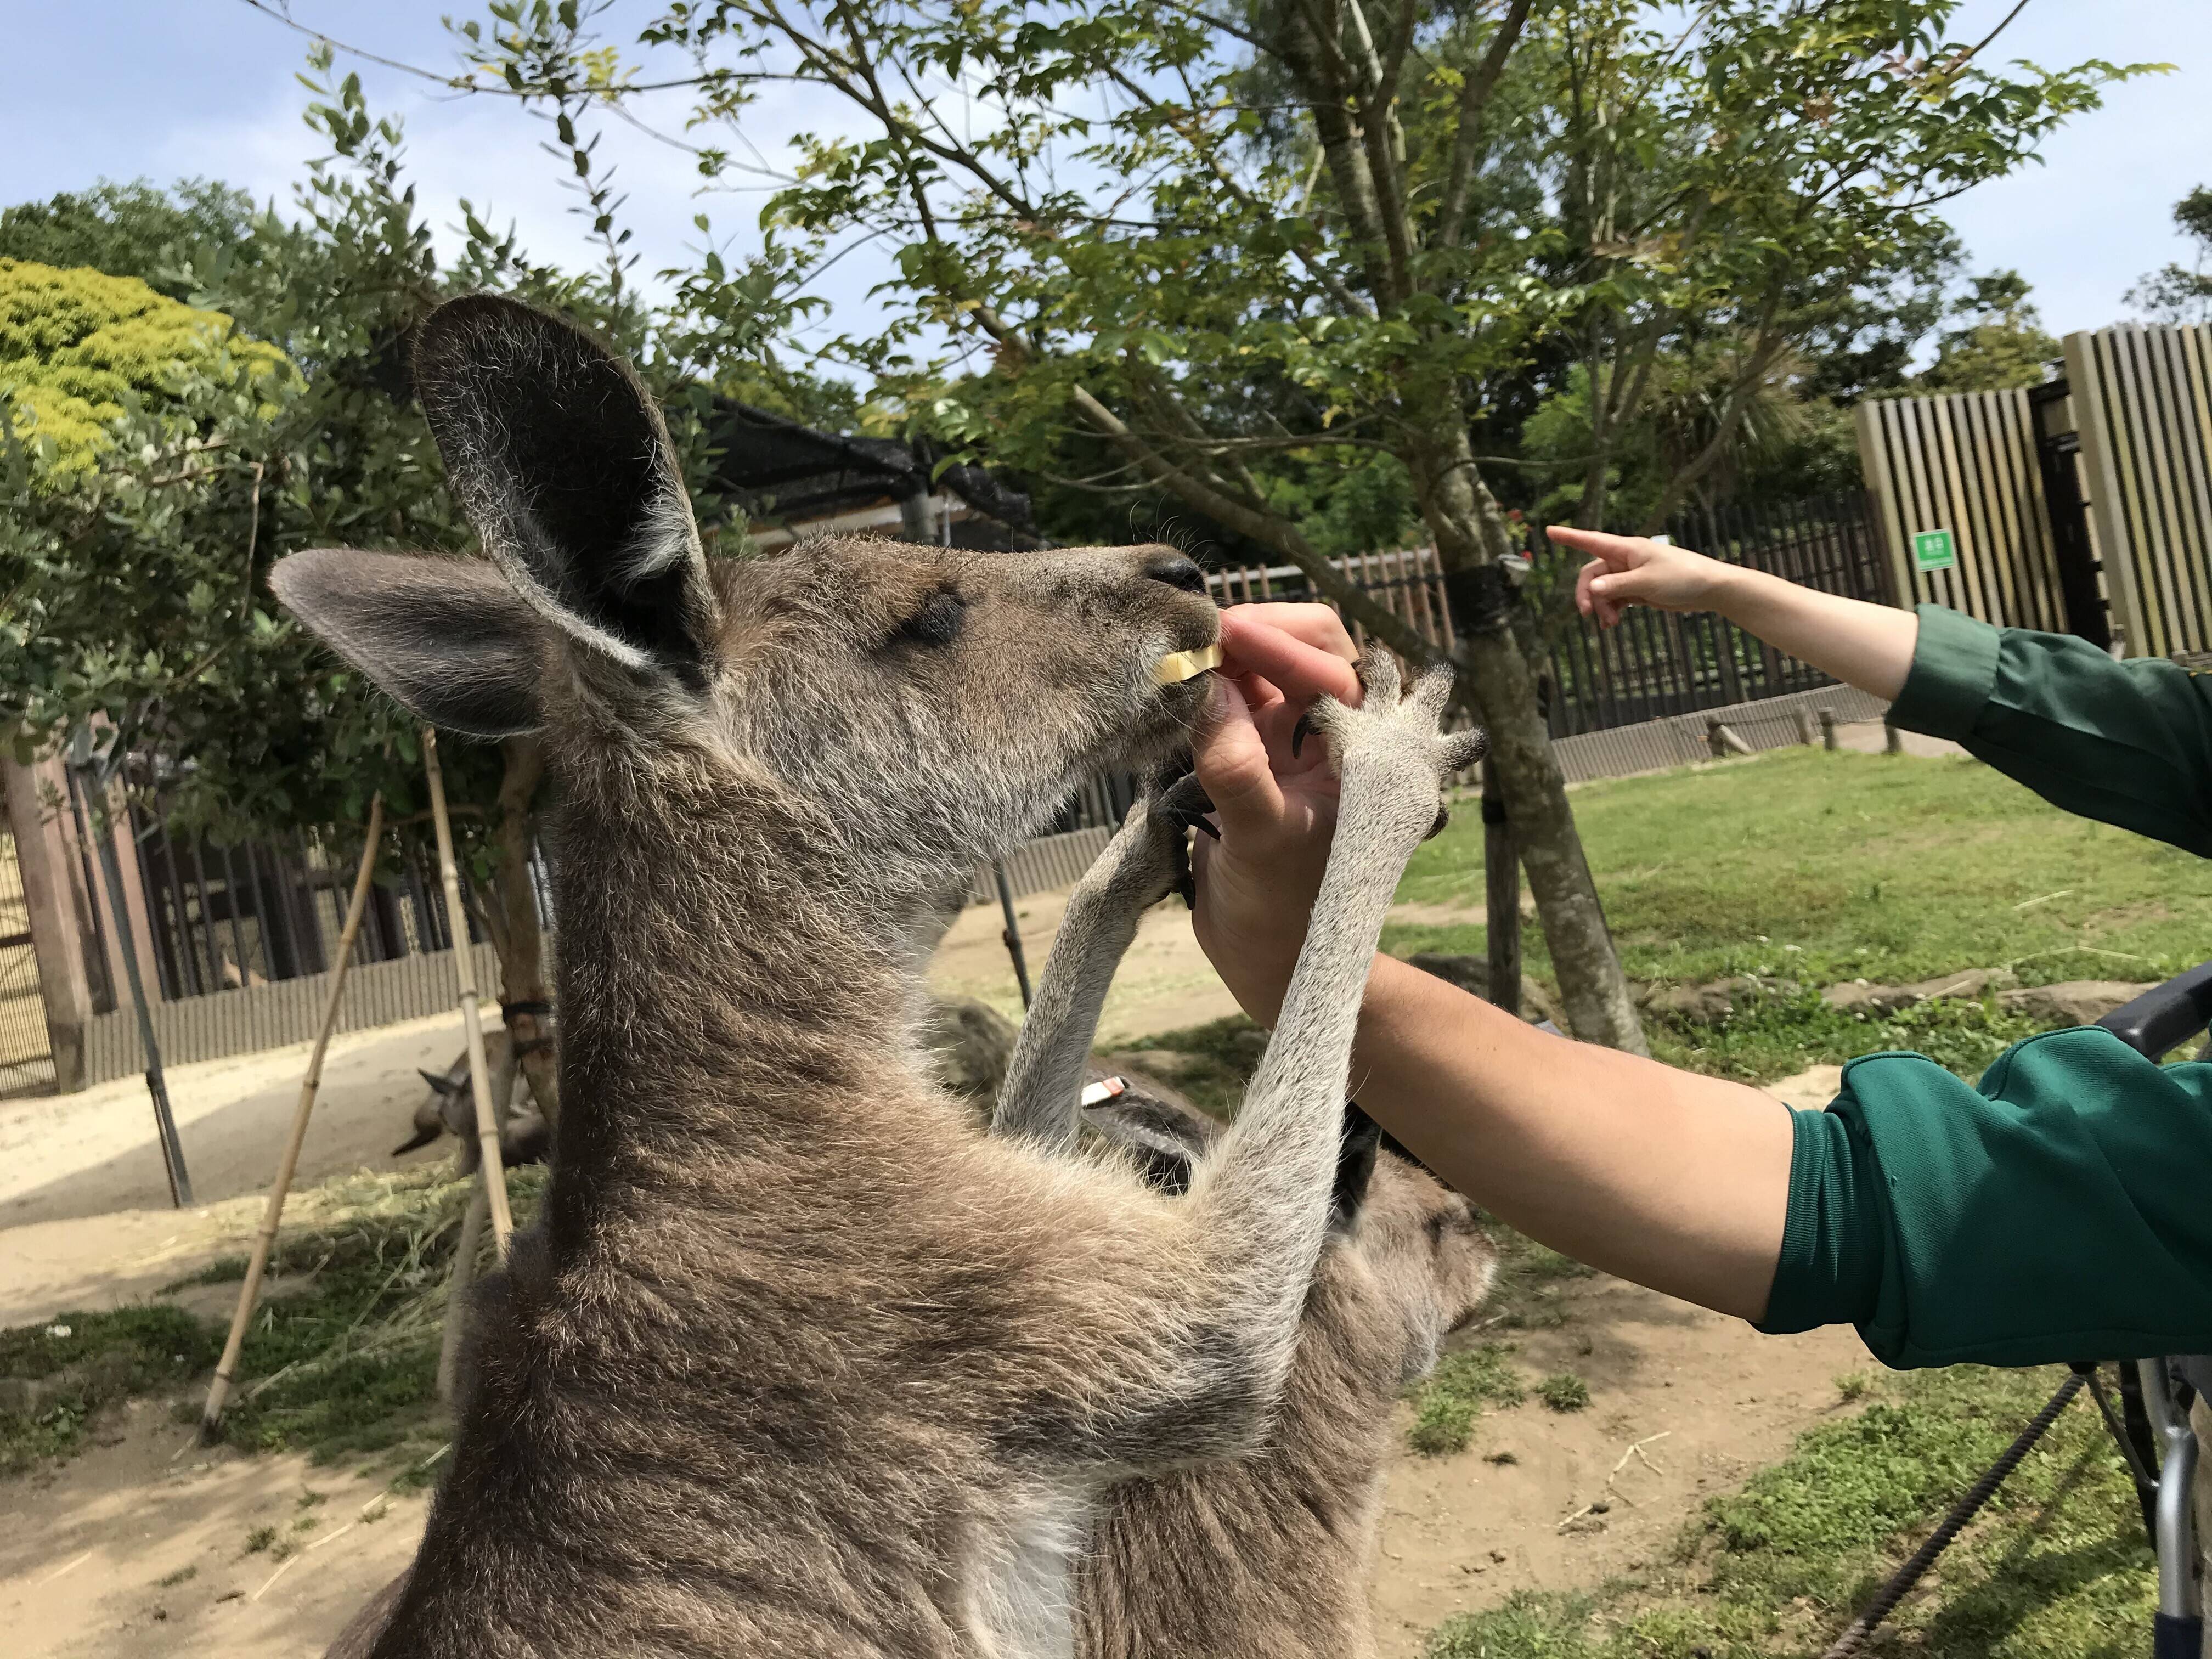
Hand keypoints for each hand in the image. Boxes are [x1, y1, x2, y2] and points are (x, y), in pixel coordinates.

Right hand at [1189, 605, 1361, 1025]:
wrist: (1264, 958)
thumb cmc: (1283, 912)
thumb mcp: (1261, 842)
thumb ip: (1238, 771)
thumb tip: (1207, 690)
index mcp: (1363, 752)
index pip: (1330, 672)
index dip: (1280, 646)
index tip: (1225, 632)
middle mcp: (1334, 734)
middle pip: (1310, 647)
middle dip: (1259, 632)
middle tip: (1202, 637)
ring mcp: (1291, 739)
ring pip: (1266, 665)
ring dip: (1228, 653)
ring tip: (1181, 655)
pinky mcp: (1251, 750)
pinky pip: (1231, 695)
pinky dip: (1206, 682)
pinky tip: (1175, 683)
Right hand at [1549, 525, 1731, 626]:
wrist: (1709, 588)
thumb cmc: (1682, 577)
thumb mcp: (1646, 583)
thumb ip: (1616, 586)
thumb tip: (1590, 589)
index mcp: (1627, 550)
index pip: (1591, 541)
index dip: (1569, 537)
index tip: (1549, 531)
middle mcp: (1625, 560)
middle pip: (1593, 574)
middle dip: (1587, 594)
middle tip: (1588, 614)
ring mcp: (1631, 575)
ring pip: (1603, 590)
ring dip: (1602, 606)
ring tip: (1610, 624)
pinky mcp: (1638, 589)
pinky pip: (1615, 598)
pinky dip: (1611, 610)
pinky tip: (1612, 624)